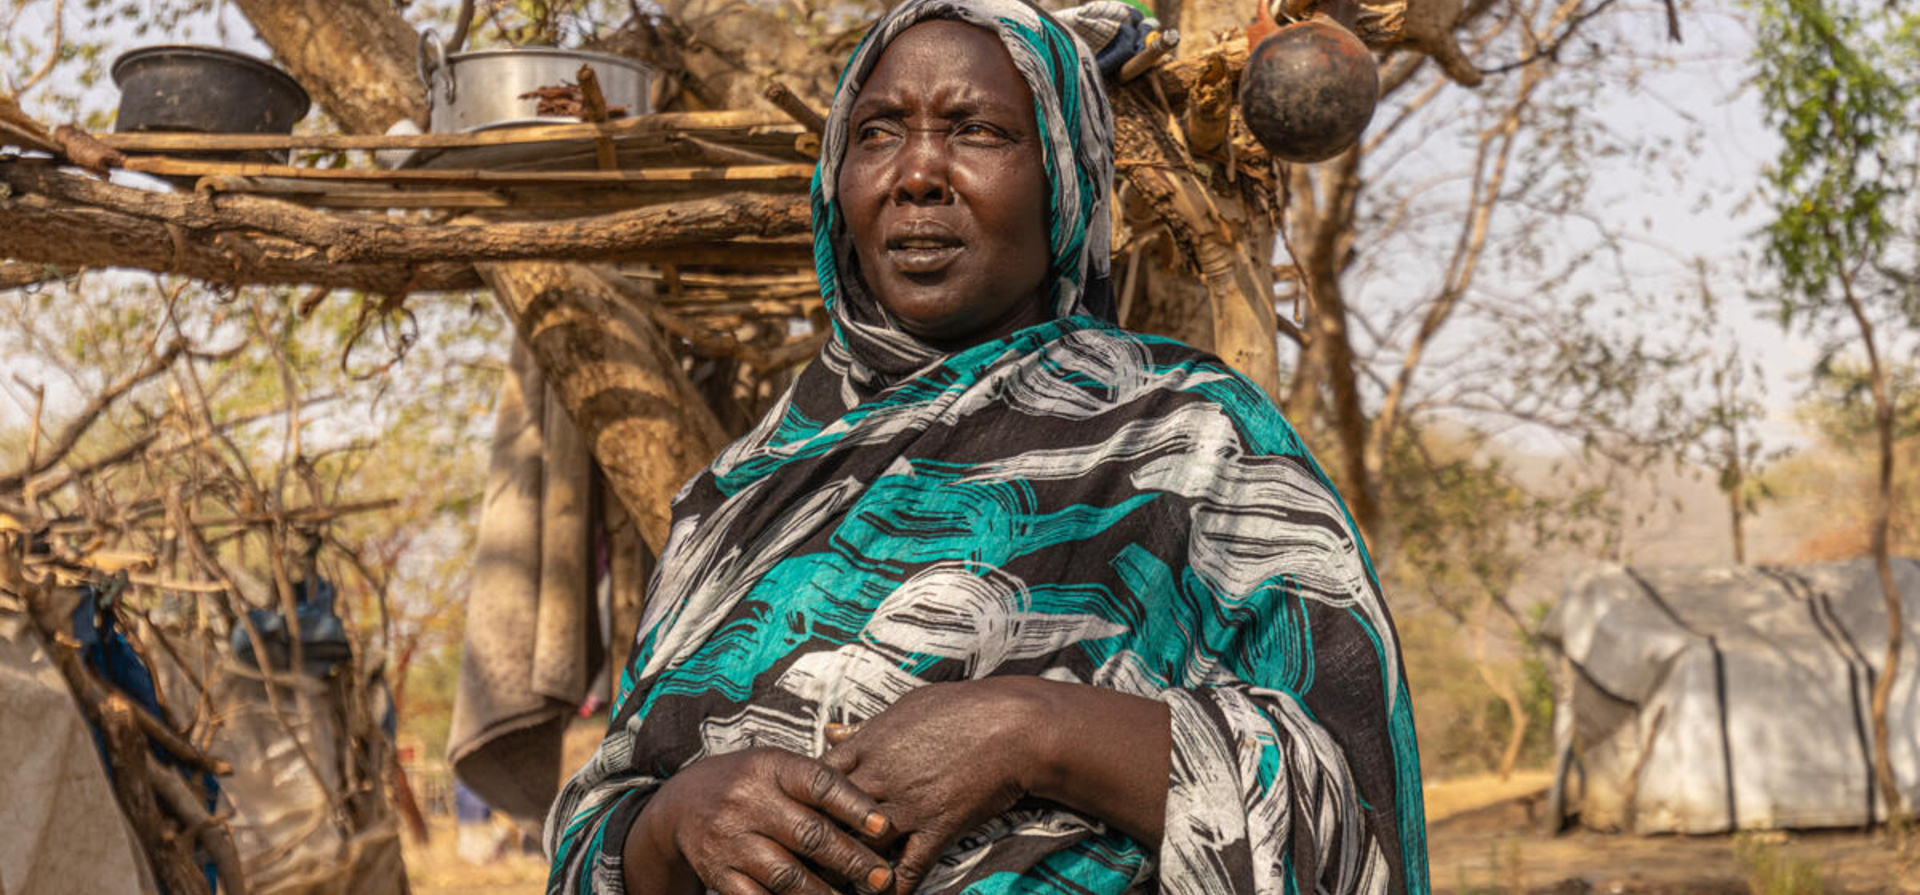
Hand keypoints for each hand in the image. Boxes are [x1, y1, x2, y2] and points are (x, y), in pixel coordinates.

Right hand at [629, 747, 897, 894]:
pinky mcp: (718, 873)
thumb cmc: (748, 783)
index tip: (883, 826)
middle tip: (882, 878)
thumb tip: (874, 813)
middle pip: (808, 834)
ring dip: (823, 893)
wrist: (680, 804)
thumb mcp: (776, 767)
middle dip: (851, 860)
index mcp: (771, 768)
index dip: (854, 805)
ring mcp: (731, 840)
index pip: (819, 784)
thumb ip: (818, 782)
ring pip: (786, 874)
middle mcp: (749, 801)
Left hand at [822, 678, 1054, 894]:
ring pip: (861, 846)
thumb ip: (865, 727)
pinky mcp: (938, 827)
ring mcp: (908, 804)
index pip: (816, 778)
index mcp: (868, 745)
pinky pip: (908, 868)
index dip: (804, 800)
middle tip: (800, 861)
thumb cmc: (961, 707)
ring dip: (847, 868)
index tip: (798, 815)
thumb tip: (831, 732)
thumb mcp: (905, 707)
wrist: (1014, 724)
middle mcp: (880, 776)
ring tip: (832, 886)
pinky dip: (893, 889)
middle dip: (814, 840)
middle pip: (829, 817)